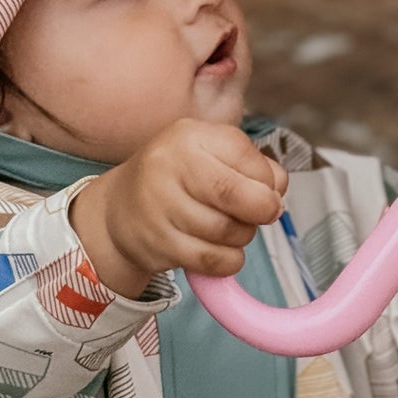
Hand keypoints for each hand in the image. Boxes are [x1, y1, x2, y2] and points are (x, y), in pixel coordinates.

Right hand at [71, 119, 286, 296]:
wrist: (119, 210)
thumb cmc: (178, 179)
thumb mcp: (212, 156)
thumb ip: (253, 165)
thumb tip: (278, 189)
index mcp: (189, 136)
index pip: (247, 156)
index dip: (268, 180)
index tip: (267, 190)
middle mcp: (169, 165)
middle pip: (238, 194)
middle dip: (263, 210)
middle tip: (262, 214)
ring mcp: (159, 206)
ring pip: (228, 231)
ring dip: (243, 236)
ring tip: (231, 228)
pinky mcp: (157, 244)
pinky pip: (213, 260)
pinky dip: (229, 260)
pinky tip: (221, 250)